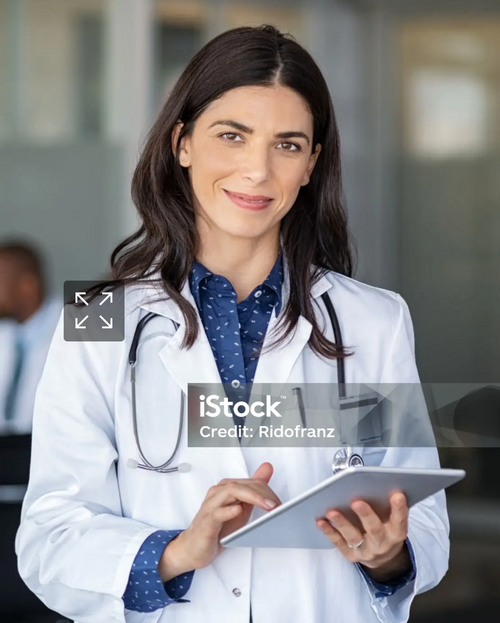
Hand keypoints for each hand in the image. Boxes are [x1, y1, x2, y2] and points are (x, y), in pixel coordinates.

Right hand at [158, 462, 280, 580]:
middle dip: (262, 493)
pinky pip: (217, 513)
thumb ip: (254, 489)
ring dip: (252, 497)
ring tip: (267, 506)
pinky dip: (229, 510)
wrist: (194, 548)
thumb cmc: (218, 527)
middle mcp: (218, 492)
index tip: (280, 503)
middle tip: (277, 505)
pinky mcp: (206, 522)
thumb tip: (268, 468)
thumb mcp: (241, 507)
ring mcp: (211, 506)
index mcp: (227, 488)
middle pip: (242, 485)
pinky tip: (239, 510)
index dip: (267, 491)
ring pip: (231, 493)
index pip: (251, 483)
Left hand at [316, 491, 410, 579]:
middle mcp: (382, 544)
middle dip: (366, 515)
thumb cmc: (386, 529)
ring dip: (342, 523)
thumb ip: (388, 506)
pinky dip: (329, 532)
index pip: (400, 521)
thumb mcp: (393, 520)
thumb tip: (378, 484)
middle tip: (356, 502)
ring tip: (331, 511)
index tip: (397, 494)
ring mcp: (366, 551)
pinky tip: (321, 521)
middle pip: (374, 530)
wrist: (384, 558)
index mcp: (396, 533)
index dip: (399, 508)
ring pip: (354, 537)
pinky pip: (339, 543)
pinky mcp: (352, 555)